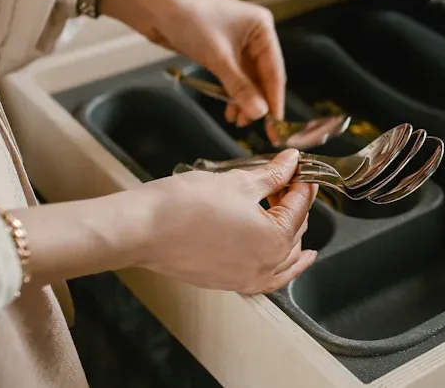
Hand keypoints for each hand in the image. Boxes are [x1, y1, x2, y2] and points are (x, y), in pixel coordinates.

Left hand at [100, 0, 285, 125]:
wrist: (152, 3)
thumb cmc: (190, 20)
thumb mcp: (218, 57)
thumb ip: (240, 87)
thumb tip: (260, 114)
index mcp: (263, 28)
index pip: (275, 70)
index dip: (275, 99)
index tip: (276, 125)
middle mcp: (254, 35)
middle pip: (262, 75)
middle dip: (258, 102)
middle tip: (258, 129)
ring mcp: (237, 42)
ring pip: (247, 78)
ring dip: (244, 100)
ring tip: (238, 122)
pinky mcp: (219, 49)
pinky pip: (232, 75)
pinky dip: (231, 92)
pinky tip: (229, 109)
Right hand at [136, 149, 317, 292]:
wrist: (142, 230)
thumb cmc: (185, 205)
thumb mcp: (239, 182)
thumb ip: (272, 174)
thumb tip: (291, 161)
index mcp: (275, 240)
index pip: (300, 206)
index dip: (302, 181)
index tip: (301, 167)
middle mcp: (266, 266)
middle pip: (295, 230)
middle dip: (293, 203)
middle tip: (284, 178)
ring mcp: (247, 279)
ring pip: (284, 256)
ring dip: (289, 231)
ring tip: (281, 207)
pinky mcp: (229, 283)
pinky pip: (267, 277)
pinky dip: (280, 266)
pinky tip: (287, 257)